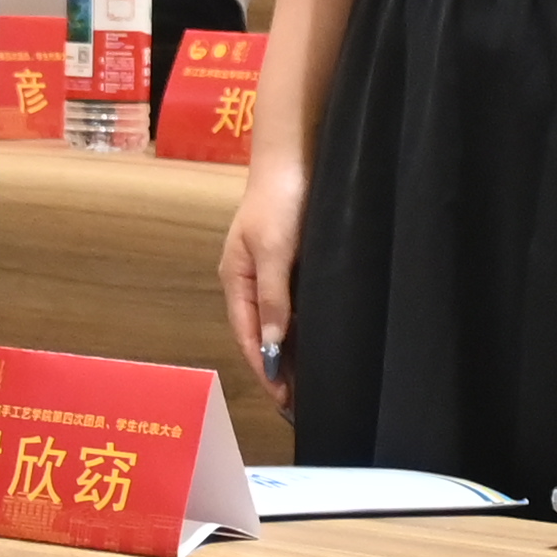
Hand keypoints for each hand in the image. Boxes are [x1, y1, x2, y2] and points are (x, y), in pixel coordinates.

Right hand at [217, 156, 304, 389]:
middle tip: (302, 401)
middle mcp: (250, 280)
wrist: (295, 155)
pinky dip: (303, 328)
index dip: (264, 369)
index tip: (285, 401)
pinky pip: (294, 305)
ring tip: (313, 381)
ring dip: (292, 351)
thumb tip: (270, 348)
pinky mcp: (292, 262)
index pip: (247, 336)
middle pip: (260, 333)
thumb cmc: (279, 202)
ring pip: (279, 322)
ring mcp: (270, 271)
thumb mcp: (274, 251)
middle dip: (277, 367)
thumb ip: (273, 300)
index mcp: (236, 279)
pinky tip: (320, 341)